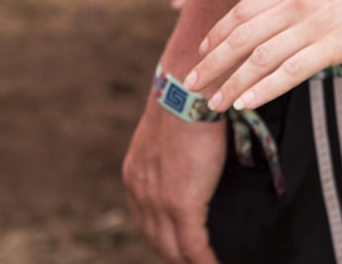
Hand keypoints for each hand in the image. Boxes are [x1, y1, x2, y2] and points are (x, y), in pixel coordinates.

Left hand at [122, 98, 225, 263]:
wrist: (186, 94)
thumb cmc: (185, 104)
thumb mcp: (166, 134)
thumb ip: (169, 155)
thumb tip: (186, 160)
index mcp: (136, 176)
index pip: (145, 220)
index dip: (161, 238)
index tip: (175, 246)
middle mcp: (142, 193)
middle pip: (156, 240)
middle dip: (174, 255)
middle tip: (192, 261)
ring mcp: (160, 202)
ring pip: (173, 249)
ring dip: (188, 262)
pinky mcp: (182, 205)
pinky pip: (194, 247)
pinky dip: (204, 261)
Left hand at [184, 0, 341, 111]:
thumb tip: (282, 18)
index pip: (243, 11)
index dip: (219, 32)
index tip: (203, 49)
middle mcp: (295, 3)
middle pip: (241, 36)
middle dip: (213, 61)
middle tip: (191, 82)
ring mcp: (313, 24)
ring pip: (259, 57)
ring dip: (232, 82)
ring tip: (214, 103)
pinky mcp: (333, 45)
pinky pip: (290, 71)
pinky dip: (264, 88)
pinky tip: (246, 102)